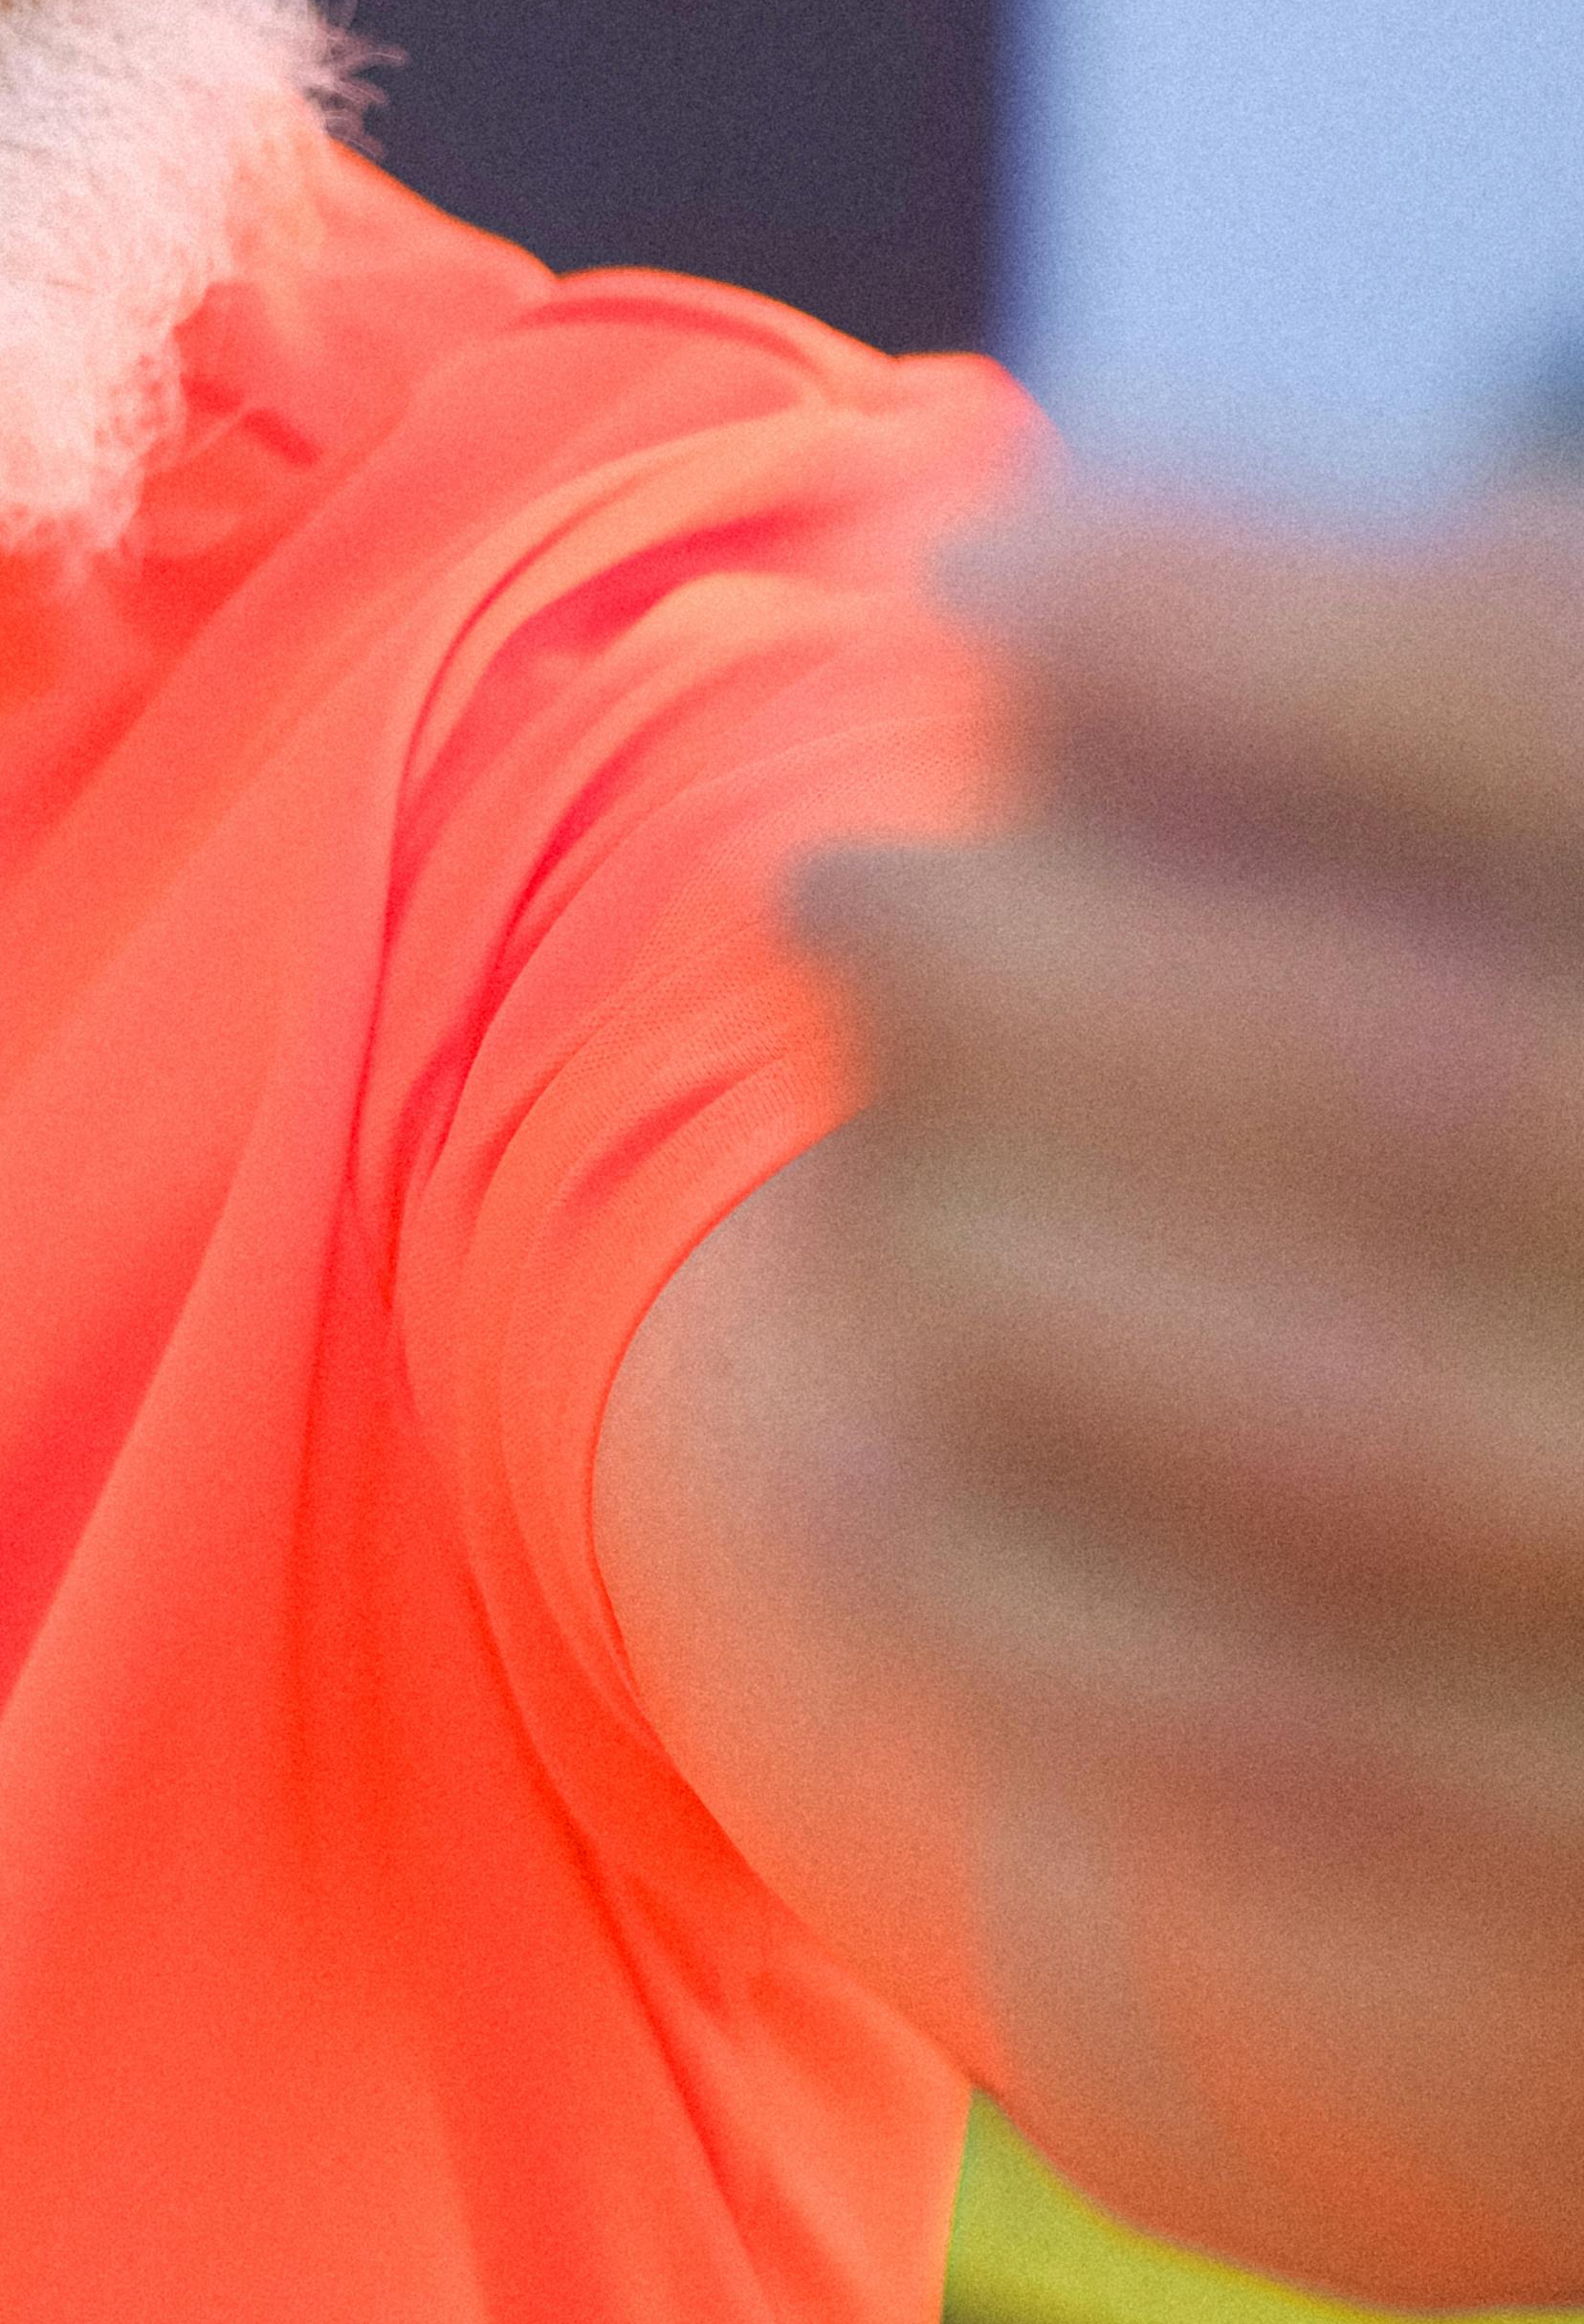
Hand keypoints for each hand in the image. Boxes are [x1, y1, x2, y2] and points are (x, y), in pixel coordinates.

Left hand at [797, 484, 1583, 1918]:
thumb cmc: (1572, 1002)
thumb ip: (1424, 676)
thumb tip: (1019, 604)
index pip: (1545, 708)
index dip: (1243, 623)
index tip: (966, 569)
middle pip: (1434, 1088)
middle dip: (1065, 972)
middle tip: (815, 886)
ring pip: (1352, 1441)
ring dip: (1014, 1279)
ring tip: (844, 1174)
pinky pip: (1325, 1753)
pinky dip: (1046, 1612)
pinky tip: (842, 1477)